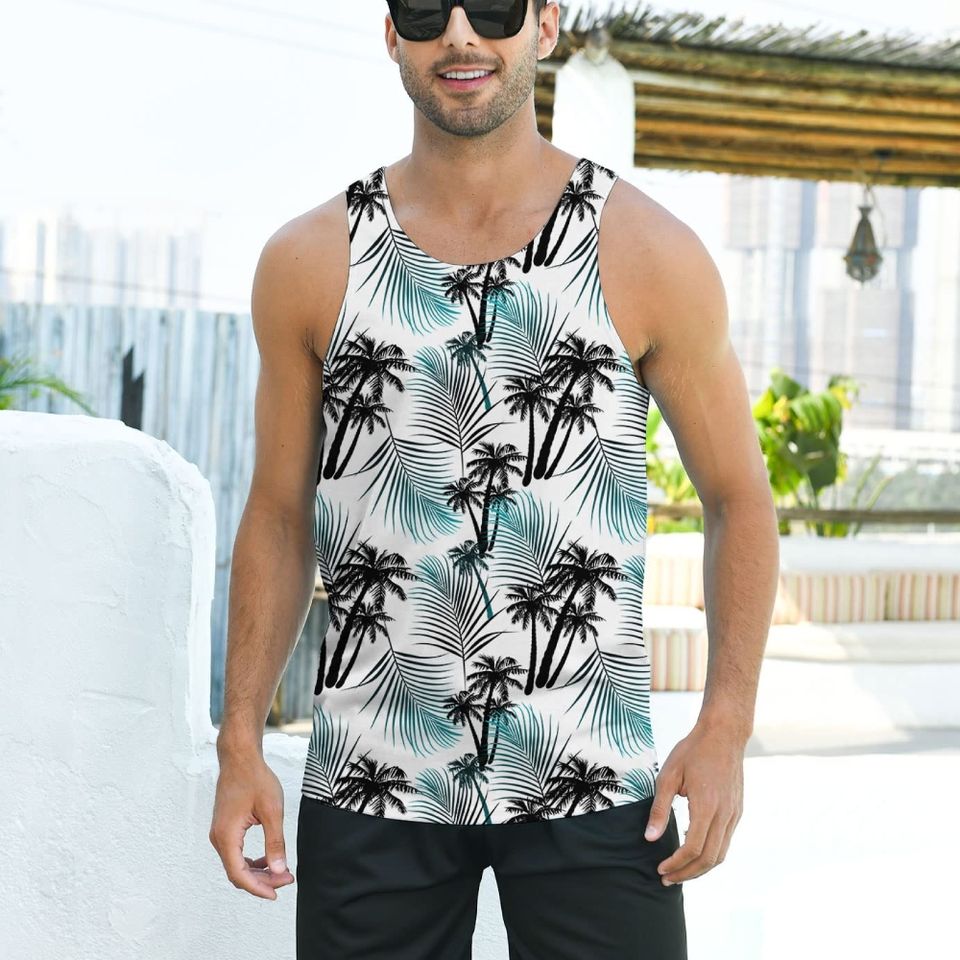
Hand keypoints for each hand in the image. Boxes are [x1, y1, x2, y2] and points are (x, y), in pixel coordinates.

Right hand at [209, 749, 295, 899]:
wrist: (240, 758)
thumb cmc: (255, 779)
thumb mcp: (272, 810)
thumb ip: (275, 842)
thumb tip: (279, 870)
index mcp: (226, 836)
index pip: (239, 874)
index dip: (258, 888)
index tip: (277, 893)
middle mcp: (218, 838)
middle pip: (237, 873)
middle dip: (262, 880)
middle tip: (287, 879)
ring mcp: (219, 834)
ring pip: (236, 864)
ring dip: (257, 872)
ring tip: (281, 871)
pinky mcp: (224, 829)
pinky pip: (236, 854)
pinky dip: (251, 861)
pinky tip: (268, 859)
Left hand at [643, 717, 745, 885]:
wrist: (724, 734)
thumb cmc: (693, 751)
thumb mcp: (668, 775)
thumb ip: (660, 808)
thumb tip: (650, 838)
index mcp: (707, 805)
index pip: (694, 848)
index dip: (677, 864)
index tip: (661, 869)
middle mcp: (725, 814)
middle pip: (710, 859)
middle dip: (688, 873)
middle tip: (667, 878)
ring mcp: (734, 814)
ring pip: (721, 854)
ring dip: (700, 868)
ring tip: (679, 871)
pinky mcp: (737, 811)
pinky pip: (725, 841)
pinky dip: (710, 854)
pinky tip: (693, 851)